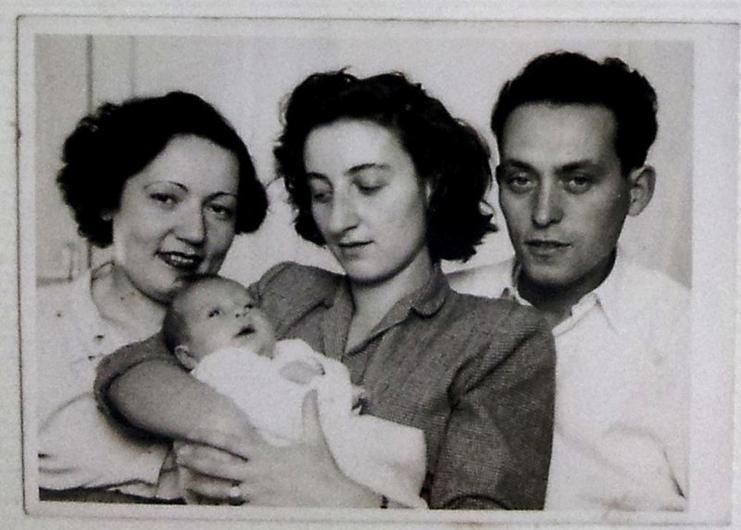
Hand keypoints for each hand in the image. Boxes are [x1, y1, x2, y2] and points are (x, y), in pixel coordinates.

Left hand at [175, 391, 377, 506]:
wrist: (331, 502)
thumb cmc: (323, 471)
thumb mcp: (315, 440)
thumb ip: (309, 414)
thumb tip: (311, 390)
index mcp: (266, 455)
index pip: (232, 442)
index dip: (210, 436)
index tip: (193, 432)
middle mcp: (256, 474)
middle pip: (219, 466)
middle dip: (197, 460)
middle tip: (180, 455)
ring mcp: (255, 495)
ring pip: (221, 490)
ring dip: (202, 485)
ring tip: (186, 482)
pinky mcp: (259, 512)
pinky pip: (234, 510)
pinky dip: (221, 508)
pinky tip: (208, 508)